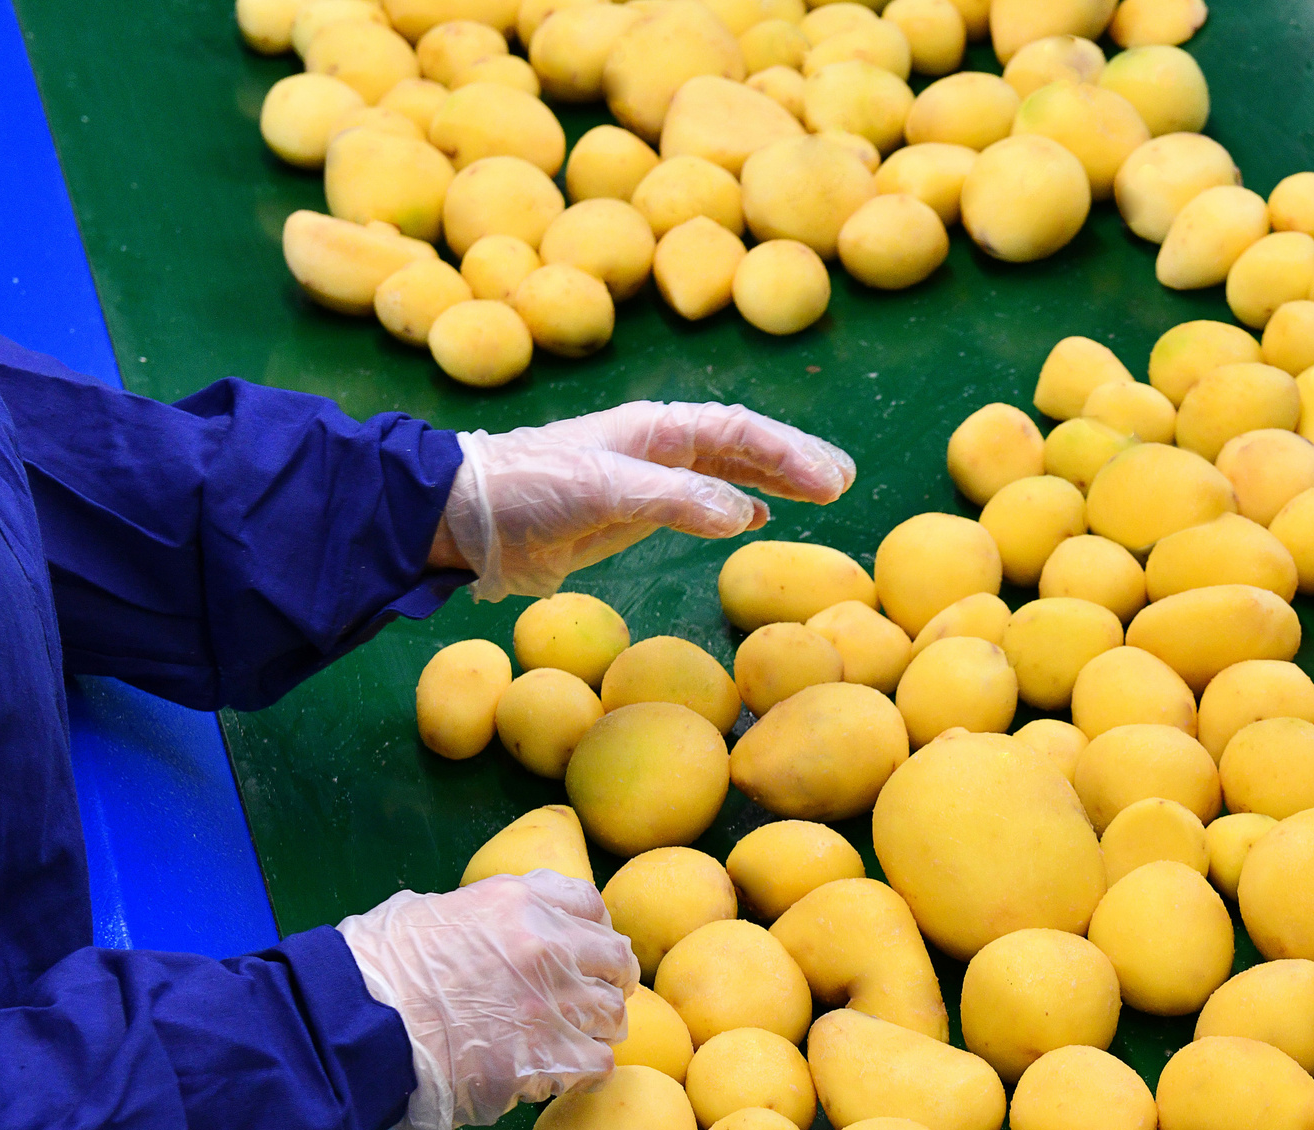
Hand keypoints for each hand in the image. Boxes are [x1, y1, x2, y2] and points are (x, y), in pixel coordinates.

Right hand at [336, 870, 633, 1129]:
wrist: (356, 1023)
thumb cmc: (374, 970)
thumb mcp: (426, 912)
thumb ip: (474, 915)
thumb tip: (478, 929)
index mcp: (517, 902)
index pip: (589, 903)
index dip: (592, 931)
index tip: (584, 951)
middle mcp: (546, 946)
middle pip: (615, 959)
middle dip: (606, 981)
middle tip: (587, 1002)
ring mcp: (551, 1002)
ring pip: (612, 1014)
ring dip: (593, 1029)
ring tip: (567, 1043)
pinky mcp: (546, 1056)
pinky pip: (598, 1063)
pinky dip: (583, 1072)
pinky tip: (558, 1075)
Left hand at [431, 400, 856, 600]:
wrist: (469, 518)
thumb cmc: (531, 491)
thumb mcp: (605, 490)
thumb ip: (676, 498)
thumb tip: (745, 514)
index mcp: (655, 428)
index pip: (740, 430)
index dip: (791, 453)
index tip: (833, 482)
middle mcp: (658, 445)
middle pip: (743, 443)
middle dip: (795, 460)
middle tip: (844, 482)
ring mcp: (647, 477)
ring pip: (728, 469)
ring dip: (774, 479)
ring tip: (820, 494)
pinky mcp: (632, 510)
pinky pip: (702, 499)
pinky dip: (737, 504)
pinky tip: (757, 517)